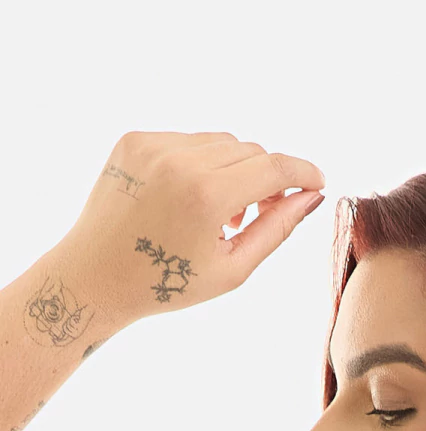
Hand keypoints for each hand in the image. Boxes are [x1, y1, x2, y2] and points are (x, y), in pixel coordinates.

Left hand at [56, 130, 325, 328]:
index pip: (274, 166)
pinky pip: (187, 140)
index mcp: (207, 196)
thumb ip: (276, 229)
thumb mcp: (232, 269)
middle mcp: (180, 160)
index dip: (302, 172)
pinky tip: (188, 201)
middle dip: (265, 178)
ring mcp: (154, 145)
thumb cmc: (166, 283)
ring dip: (232, 171)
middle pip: (250, 150)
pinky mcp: (135, 139)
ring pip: (220, 142)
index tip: (317, 181)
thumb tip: (311, 196)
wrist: (95, 275)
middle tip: (257, 215)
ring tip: (218, 214)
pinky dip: (199, 165)